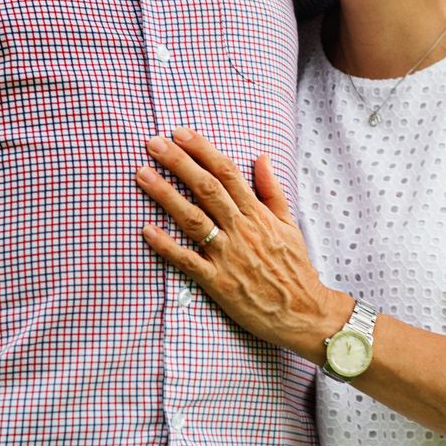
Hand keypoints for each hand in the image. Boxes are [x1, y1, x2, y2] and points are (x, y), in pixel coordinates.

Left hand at [136, 129, 351, 363]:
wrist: (303, 312)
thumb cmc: (295, 268)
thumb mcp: (290, 224)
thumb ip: (272, 190)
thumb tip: (261, 157)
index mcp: (258, 214)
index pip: (227, 173)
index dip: (202, 150)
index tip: (180, 133)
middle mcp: (241, 230)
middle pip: (207, 188)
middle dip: (179, 163)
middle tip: (153, 143)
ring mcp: (228, 255)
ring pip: (193, 218)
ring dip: (165, 195)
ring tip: (142, 174)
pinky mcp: (218, 282)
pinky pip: (187, 261)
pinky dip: (166, 245)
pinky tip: (147, 230)